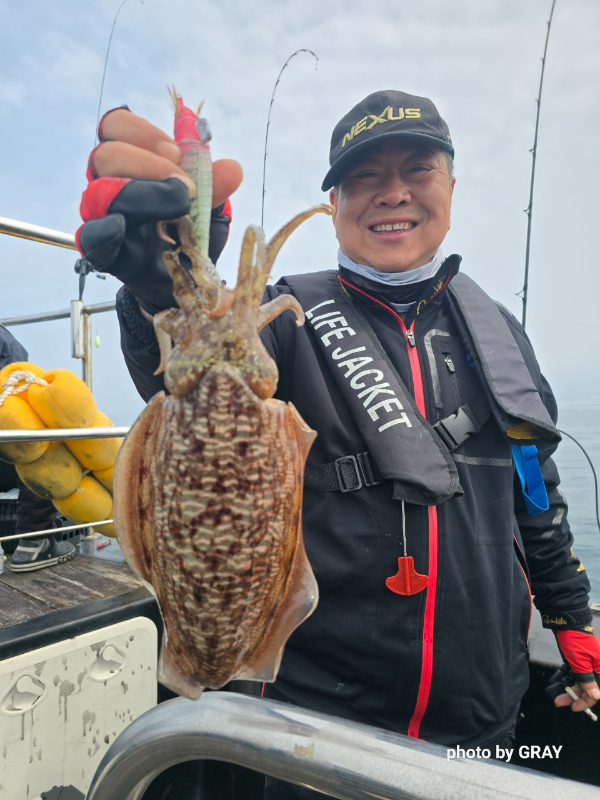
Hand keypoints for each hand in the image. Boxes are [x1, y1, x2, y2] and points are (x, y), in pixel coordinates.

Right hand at [76, 107, 242, 312]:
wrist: (185, 280)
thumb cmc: (189, 235)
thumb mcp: (208, 208)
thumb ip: (214, 187)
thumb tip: (232, 168)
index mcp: (130, 163)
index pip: (116, 128)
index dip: (141, 132)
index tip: (176, 151)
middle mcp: (108, 184)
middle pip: (106, 156)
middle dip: (148, 164)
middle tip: (186, 186)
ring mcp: (102, 217)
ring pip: (99, 191)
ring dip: (140, 194)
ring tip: (178, 207)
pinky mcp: (103, 251)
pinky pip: (91, 236)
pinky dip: (104, 230)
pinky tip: (121, 226)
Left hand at [552, 629, 599, 712]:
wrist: (566, 622)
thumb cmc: (574, 640)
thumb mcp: (579, 663)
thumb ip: (587, 681)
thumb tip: (596, 696)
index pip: (597, 692)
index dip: (586, 701)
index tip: (574, 707)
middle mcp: (596, 668)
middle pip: (588, 688)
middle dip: (574, 696)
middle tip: (559, 702)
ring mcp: (587, 664)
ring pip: (581, 682)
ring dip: (570, 690)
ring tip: (557, 696)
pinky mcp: (579, 661)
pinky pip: (575, 674)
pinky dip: (568, 680)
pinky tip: (560, 684)